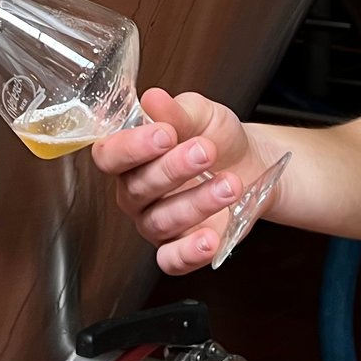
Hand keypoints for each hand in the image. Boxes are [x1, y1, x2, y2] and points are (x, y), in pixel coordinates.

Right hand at [91, 88, 280, 274]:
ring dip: (196, 203)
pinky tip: (209, 239)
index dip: (132, 147)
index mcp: (130, 156)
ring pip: (159, 221)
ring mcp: (155, 223)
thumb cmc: (215, 137)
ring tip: (229, 184)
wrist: (251, 164)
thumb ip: (176, 111)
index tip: (165, 134)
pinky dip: (188, 253)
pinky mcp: (178, 249)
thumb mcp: (201, 114)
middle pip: (137, 188)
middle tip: (205, 150)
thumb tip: (153, 99)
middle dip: (173, 169)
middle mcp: (136, 192)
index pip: (110, 155)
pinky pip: (170, 261)